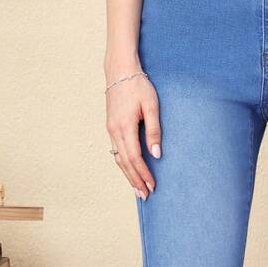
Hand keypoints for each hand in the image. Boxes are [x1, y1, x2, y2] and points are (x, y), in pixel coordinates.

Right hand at [105, 68, 158, 199]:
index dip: (143, 173)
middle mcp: (114, 131)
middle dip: (135, 180)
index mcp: (124, 126)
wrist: (120, 70)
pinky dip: (123, 165)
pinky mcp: (111, 127)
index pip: (134, 158)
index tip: (152, 185)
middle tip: (145, 196)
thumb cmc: (138, 85)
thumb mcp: (151, 106)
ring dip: (128, 175)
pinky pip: (116, 151)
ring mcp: (110, 129)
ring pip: (118, 159)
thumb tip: (157, 154)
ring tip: (137, 190)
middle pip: (125, 163)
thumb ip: (154, 130)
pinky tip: (129, 172)